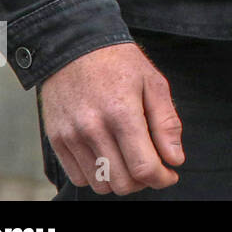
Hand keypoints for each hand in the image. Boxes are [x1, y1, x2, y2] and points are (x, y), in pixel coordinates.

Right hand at [40, 42, 183, 195]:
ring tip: (130, 161)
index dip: (162, 178)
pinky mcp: (56, 140)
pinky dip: (97, 176)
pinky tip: (109, 157)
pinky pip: (78, 177)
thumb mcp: (153, 83)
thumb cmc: (119, 62)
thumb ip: (166, 123)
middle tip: (152, 166)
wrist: (73, 46)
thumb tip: (175, 159)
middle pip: (122, 182)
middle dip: (144, 181)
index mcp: (122, 112)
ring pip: (100, 185)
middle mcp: (93, 128)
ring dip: (120, 181)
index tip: (170, 174)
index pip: (144, 166)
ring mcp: (71, 136)